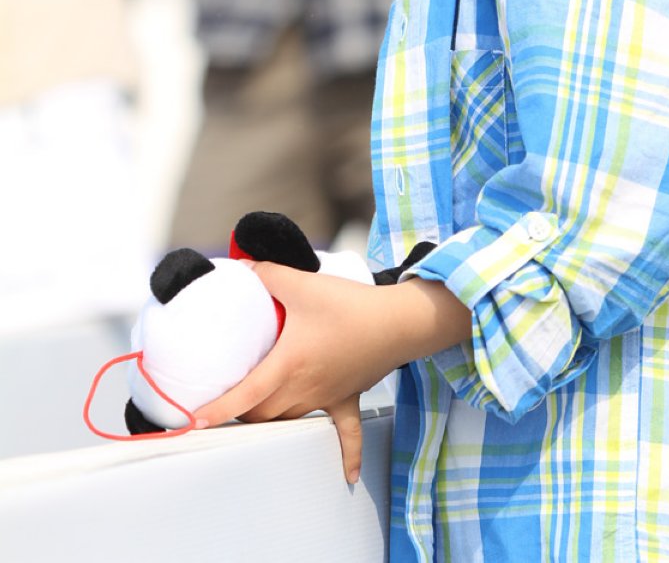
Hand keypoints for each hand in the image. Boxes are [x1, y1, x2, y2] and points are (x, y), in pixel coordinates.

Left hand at [194, 264, 405, 480]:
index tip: (194, 420)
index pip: (246, 394)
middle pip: (263, 415)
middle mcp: (304, 388)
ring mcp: (327, 397)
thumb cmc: (352, 306)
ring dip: (270, 423)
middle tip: (222, 405)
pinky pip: (348, 433)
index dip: (218, 408)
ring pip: (290, 423)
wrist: (398, 320)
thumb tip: (243, 267)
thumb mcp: (304, 284)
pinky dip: (346, 454)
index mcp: (289, 363)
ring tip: (255, 417)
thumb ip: (268, 274)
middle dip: (239, 414)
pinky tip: (346, 476)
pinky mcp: (348, 397)